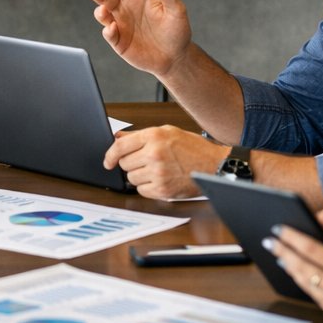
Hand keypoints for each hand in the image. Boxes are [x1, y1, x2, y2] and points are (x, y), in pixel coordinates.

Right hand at [74, 0, 192, 77]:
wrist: (175, 58)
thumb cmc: (177, 32)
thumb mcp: (176, 9)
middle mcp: (125, 9)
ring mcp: (120, 25)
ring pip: (102, 14)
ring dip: (100, 12)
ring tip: (103, 11)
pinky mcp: (119, 42)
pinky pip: (108, 34)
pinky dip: (108, 31)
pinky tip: (113, 29)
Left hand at [103, 125, 223, 198]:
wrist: (214, 166)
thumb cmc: (193, 148)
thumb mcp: (167, 132)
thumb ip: (140, 135)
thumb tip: (118, 137)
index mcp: (154, 137)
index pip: (120, 146)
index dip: (110, 155)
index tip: (108, 161)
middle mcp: (154, 154)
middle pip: (124, 163)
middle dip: (131, 163)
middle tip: (145, 162)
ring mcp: (158, 173)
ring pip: (131, 178)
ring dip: (139, 176)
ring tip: (155, 170)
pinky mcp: (162, 190)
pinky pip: (141, 190)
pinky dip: (147, 187)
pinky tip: (159, 180)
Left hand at [267, 214, 322, 322]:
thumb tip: (322, 219)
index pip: (309, 249)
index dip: (290, 238)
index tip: (277, 229)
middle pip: (300, 267)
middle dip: (282, 253)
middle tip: (269, 242)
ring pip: (305, 283)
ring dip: (290, 269)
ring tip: (280, 256)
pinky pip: (315, 297)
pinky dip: (304, 283)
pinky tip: (298, 274)